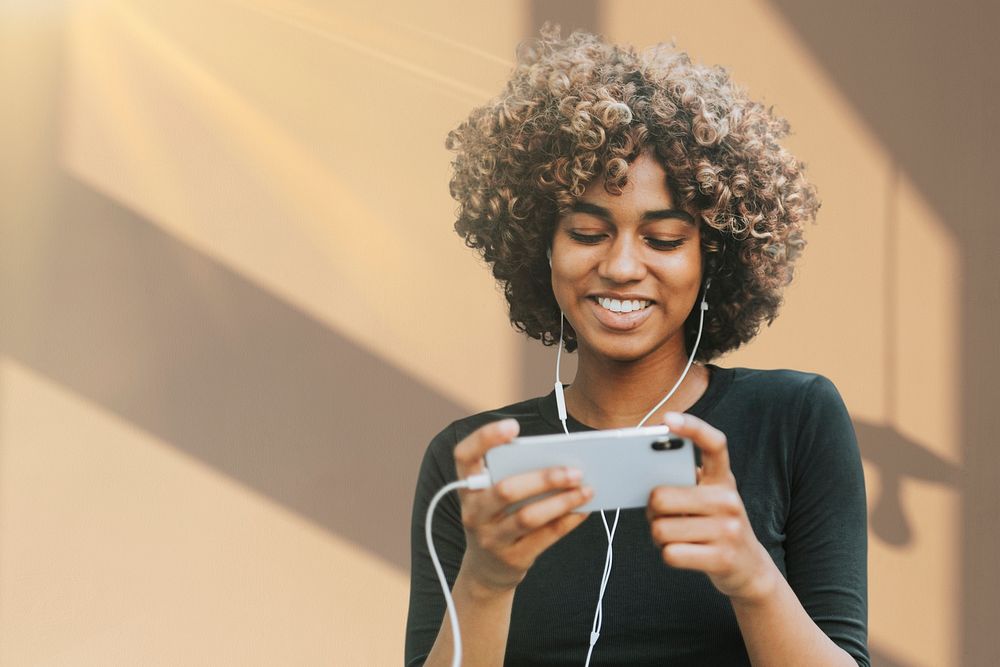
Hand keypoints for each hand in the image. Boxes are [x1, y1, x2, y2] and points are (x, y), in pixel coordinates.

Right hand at [453, 419, 591, 592]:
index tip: (513, 426)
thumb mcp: (491, 496)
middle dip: (544, 478)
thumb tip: (560, 458)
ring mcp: (490, 538)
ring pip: (527, 517)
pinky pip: (544, 537)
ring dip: (561, 501)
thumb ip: (513, 474)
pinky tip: (583, 509)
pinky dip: (567, 521)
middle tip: (575, 470)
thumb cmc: (497, 517)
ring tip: (586, 489)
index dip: (484, 439)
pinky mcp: (512, 558)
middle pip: (506, 490)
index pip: (464, 456)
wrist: (486, 570)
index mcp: (467, 487)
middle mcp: (473, 512)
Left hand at [646, 412, 775, 602]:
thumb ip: (686, 483)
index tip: (668, 419)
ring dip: (658, 536)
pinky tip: (682, 552)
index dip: (692, 428)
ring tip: (675, 536)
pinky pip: (670, 553)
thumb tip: (645, 474)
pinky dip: (667, 554)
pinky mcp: (722, 558)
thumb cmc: (716, 526)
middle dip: (652, 510)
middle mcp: (729, 500)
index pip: (714, 444)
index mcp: (723, 480)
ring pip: (660, 529)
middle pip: (661, 497)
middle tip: (660, 515)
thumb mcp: (710, 499)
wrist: (749, 568)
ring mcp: (728, 530)